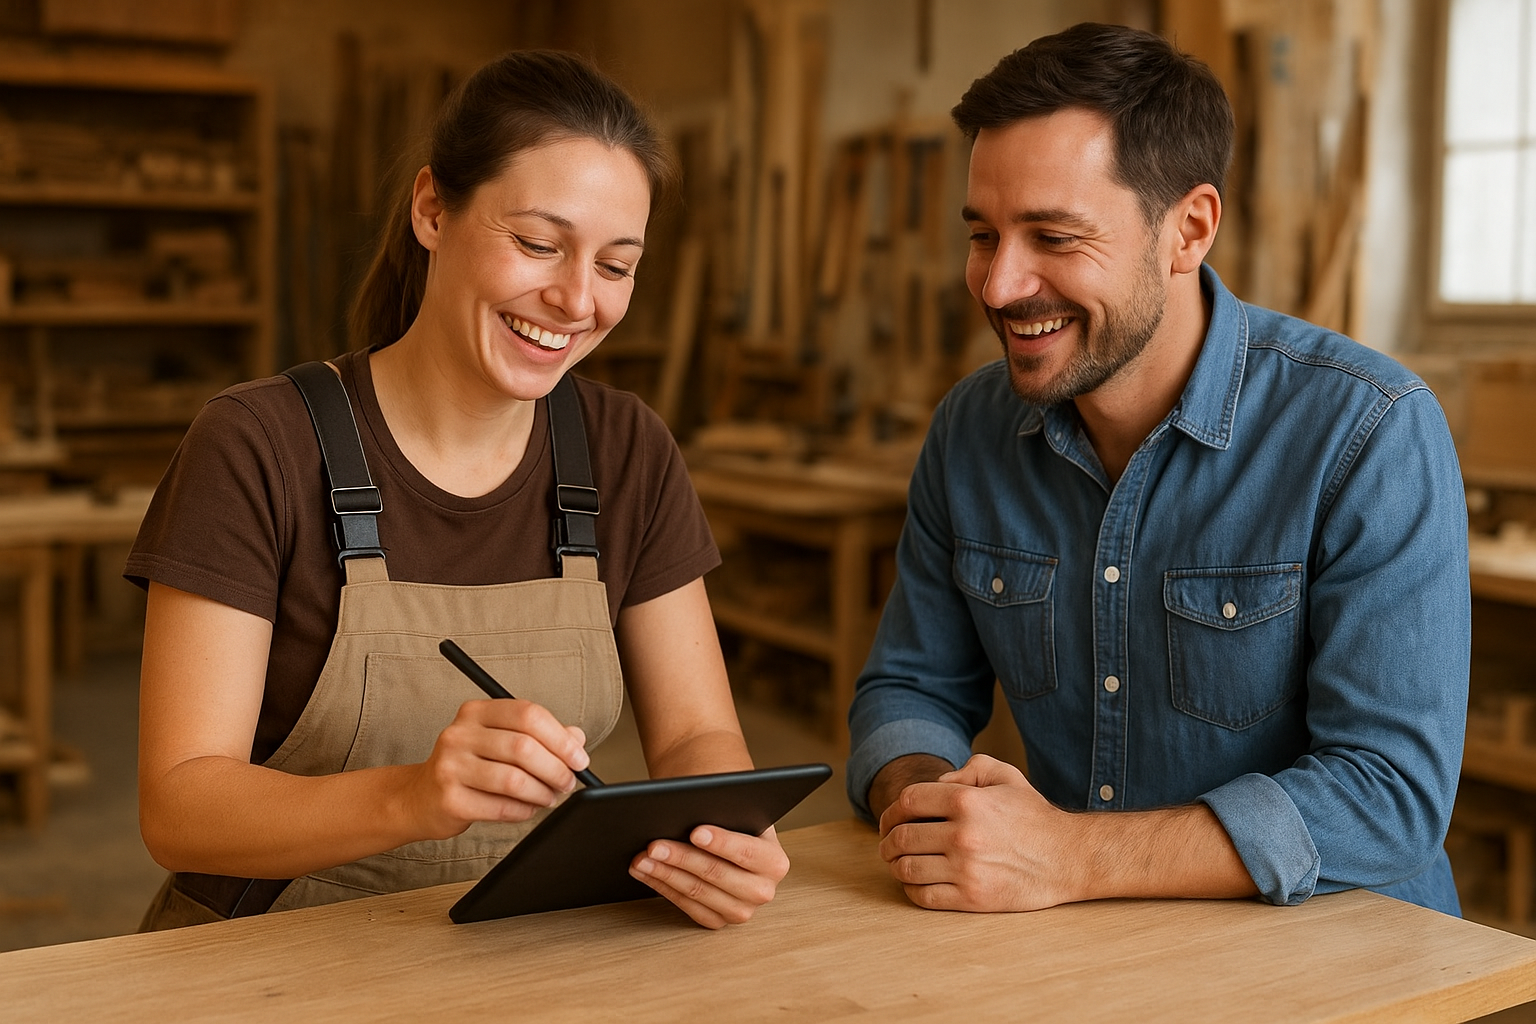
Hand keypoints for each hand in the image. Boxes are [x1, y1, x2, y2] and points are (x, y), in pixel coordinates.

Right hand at [404, 698, 591, 839]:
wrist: (420, 797)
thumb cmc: (468, 766)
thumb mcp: (500, 741)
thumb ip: (539, 736)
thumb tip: (577, 738)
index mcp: (476, 712)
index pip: (528, 714)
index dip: (561, 738)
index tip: (579, 758)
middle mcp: (460, 734)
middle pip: (523, 747)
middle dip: (556, 768)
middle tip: (568, 782)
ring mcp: (451, 766)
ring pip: (514, 779)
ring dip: (542, 792)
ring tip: (549, 797)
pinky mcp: (449, 798)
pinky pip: (500, 807)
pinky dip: (524, 810)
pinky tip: (528, 809)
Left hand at [629, 824, 789, 928]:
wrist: (731, 840)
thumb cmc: (732, 821)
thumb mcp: (737, 812)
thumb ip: (723, 810)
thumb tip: (690, 808)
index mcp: (774, 862)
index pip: (746, 852)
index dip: (720, 842)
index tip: (695, 831)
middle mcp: (762, 890)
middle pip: (717, 874)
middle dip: (682, 857)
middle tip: (654, 845)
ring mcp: (741, 910)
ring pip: (697, 892)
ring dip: (665, 874)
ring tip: (642, 858)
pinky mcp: (718, 921)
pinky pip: (687, 906)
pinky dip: (663, 887)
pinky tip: (647, 872)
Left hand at [878, 753, 1083, 911]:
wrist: (1067, 858)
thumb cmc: (1033, 816)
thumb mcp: (1005, 776)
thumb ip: (969, 768)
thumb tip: (938, 783)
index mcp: (966, 801)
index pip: (908, 802)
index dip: (891, 811)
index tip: (889, 820)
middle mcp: (963, 835)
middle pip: (901, 837)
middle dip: (887, 841)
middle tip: (886, 844)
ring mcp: (966, 869)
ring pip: (907, 868)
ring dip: (895, 865)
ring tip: (898, 863)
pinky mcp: (972, 898)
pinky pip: (924, 896)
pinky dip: (911, 890)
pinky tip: (915, 883)